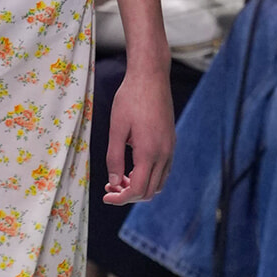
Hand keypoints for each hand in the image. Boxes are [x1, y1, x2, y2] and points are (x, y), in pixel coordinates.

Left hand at [102, 60, 174, 203]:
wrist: (151, 77)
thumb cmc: (130, 99)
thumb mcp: (116, 129)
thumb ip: (114, 159)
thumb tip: (114, 183)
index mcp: (149, 152)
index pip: (138, 190)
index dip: (120, 198)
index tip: (105, 196)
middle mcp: (164, 154)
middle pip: (149, 191)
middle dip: (129, 195)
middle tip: (110, 187)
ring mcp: (170, 149)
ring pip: (159, 183)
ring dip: (140, 187)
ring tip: (120, 178)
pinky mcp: (171, 142)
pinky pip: (163, 170)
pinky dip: (149, 176)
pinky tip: (133, 167)